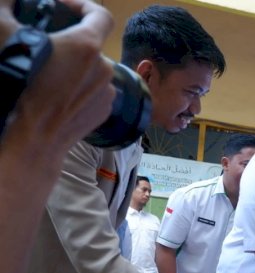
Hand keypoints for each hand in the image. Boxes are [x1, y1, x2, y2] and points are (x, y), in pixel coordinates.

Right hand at [9, 0, 114, 153]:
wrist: (32, 140)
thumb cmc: (18, 88)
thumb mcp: (4, 37)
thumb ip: (7, 6)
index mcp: (86, 46)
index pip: (100, 15)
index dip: (83, 5)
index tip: (65, 6)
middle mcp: (104, 68)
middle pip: (91, 44)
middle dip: (70, 42)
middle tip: (45, 45)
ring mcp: (107, 93)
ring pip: (91, 69)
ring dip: (73, 67)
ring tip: (48, 74)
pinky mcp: (104, 112)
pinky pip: (92, 91)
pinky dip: (77, 88)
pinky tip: (56, 94)